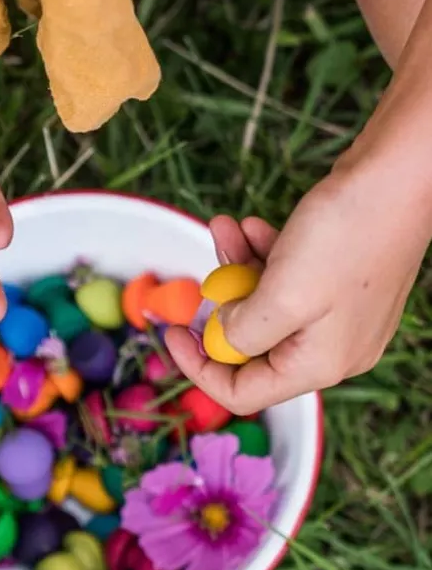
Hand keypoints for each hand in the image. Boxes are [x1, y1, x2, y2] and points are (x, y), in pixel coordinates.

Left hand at [165, 163, 428, 410]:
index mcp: (320, 363)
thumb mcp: (282, 294)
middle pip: (253, 345)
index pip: (244, 392)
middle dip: (222, 302)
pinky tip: (254, 224)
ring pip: (266, 302)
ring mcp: (338, 311)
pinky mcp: (339, 278)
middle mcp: (332, 346)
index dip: (199, 367)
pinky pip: (287, 277)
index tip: (171, 330)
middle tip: (205, 267)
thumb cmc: (346, 237)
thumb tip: (222, 337)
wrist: (398, 177)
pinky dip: (263, 253)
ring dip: (237, 266)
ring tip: (224, 227)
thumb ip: (244, 330)